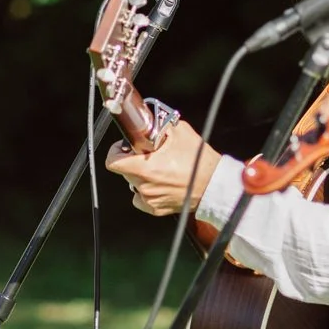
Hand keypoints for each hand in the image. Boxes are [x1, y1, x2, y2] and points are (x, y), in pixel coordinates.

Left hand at [105, 120, 222, 216]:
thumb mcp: (181, 132)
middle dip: (133, 160)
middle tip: (149, 154)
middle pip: (124, 171)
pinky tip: (161, 183)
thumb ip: (161, 125)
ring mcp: (150, 199)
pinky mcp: (156, 209)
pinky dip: (147, 190)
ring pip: (134, 184)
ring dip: (141, 176)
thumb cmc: (200, 162)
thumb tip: (152, 120)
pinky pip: (142, 198)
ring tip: (159, 169)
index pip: (113, 161)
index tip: (125, 147)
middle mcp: (145, 186)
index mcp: (145, 168)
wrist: (215, 185)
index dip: (116, 151)